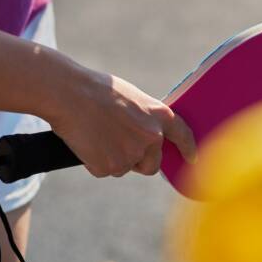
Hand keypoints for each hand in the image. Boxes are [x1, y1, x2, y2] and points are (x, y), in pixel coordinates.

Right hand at [48, 66, 196, 177]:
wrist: (70, 95)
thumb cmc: (98, 91)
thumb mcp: (132, 98)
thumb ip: (145, 119)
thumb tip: (145, 138)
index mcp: (160, 116)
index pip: (183, 136)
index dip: (188, 149)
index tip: (191, 159)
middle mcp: (151, 138)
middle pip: (151, 165)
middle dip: (138, 161)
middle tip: (118, 145)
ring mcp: (131, 155)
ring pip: (124, 167)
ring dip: (112, 158)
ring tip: (96, 133)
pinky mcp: (110, 167)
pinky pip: (103, 170)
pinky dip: (94, 161)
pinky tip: (86, 141)